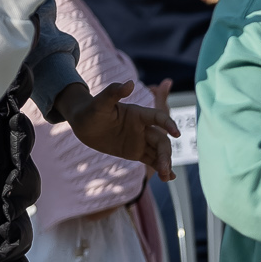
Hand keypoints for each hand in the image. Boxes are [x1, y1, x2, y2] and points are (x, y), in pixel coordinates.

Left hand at [58, 78, 178, 180]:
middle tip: (164, 168)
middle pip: (161, 140)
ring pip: (159, 152)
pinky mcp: (137, 152)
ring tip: (167, 178)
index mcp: (139, 114)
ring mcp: (141, 141)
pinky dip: (161, 168)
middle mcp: (144, 128)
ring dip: (166, 163)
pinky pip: (152, 160)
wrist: (83, 125)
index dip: (169, 124)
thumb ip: (114, 92)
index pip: (158, 118)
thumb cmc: (90, 110)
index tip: (177, 134)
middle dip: (165, 154)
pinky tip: (169, 178)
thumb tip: (130, 83)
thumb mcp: (100, 103)